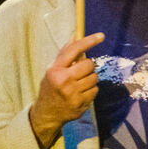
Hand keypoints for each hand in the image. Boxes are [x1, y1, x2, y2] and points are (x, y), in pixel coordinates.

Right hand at [28, 31, 104, 148]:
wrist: (46, 113)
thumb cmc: (51, 87)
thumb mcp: (53, 70)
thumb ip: (65, 54)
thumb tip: (76, 34)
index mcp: (55, 70)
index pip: (74, 50)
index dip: (89, 41)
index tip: (101, 36)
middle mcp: (64, 80)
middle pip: (89, 64)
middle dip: (88, 67)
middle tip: (80, 72)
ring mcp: (73, 93)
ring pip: (94, 78)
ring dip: (90, 79)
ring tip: (79, 84)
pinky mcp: (80, 103)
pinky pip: (95, 90)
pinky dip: (91, 90)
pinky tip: (80, 93)